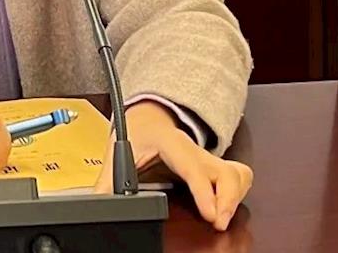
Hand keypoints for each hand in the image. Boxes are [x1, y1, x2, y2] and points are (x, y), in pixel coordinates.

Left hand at [94, 100, 253, 231]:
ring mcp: (209, 156)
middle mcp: (195, 149)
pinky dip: (238, 192)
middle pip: (226, 172)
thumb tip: (98, 202)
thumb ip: (108, 179)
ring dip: (234, 197)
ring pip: (238, 174)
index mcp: (172, 142)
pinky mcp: (216, 164)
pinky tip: (227, 206)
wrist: (149, 114)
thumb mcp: (119, 148)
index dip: (204, 191)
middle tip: (217, 222)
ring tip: (221, 218)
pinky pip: (239, 176)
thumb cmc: (138, 129)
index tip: (210, 213)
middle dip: (227, 199)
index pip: (193, 167)